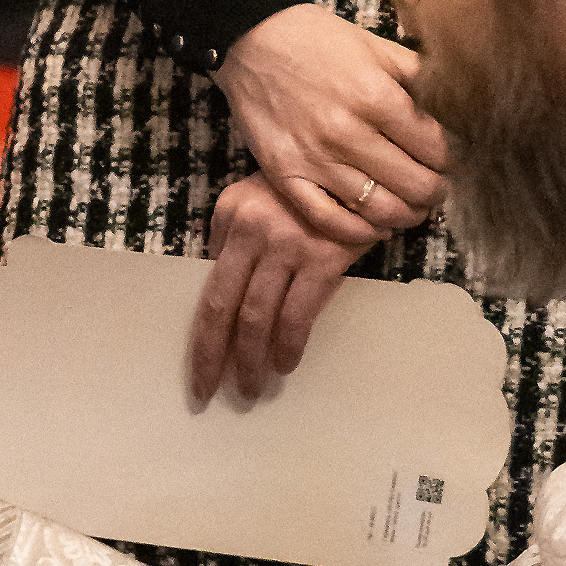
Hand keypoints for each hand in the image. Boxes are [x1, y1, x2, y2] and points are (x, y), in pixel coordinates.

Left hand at [191, 176, 374, 401]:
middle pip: (221, 306)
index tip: (198, 367)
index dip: (199, 333)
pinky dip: (288, 345)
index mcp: (233, 216)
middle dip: (211, 356)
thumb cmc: (314, 191)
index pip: (208, 286)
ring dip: (250, 360)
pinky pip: (297, 314)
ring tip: (250, 389)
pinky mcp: (322, 259)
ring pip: (256, 317)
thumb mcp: (260, 198)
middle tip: (208, 393)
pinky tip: (285, 365)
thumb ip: (235, 236)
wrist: (367, 172)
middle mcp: (253, 230)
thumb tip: (224, 290)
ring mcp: (287, 246)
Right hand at [212, 4, 446, 244]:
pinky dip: (359, 232)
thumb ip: (416, 74)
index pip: (435, 147)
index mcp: (376, 96)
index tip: (452, 160)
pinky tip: (376, 227)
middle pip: (414, 184)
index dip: (452, 159)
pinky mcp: (285, 175)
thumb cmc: (316, 40)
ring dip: (407, 215)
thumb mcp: (374, 45)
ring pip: (378, 208)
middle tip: (439, 188)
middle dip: (436, 191)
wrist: (250, 40)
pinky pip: (328, 219)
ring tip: (414, 209)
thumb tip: (454, 104)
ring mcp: (315, 159)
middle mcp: (348, 133)